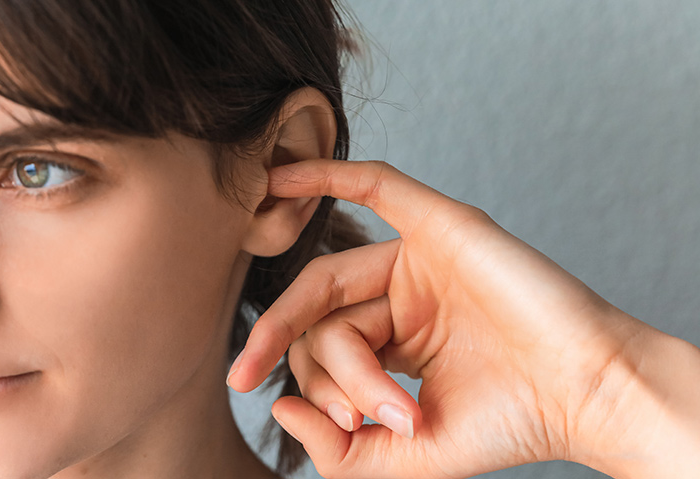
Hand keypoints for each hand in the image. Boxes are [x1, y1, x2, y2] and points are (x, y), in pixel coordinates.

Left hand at [226, 160, 693, 478]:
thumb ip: (336, 449)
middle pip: (317, 318)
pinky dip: (322, 176)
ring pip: (330, 282)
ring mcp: (417, 259)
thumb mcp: (402, 456)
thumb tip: (277, 410)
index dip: (322, 392)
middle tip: (358, 419)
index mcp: (392, 340)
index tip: (357, 429)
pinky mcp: (439, 226)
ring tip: (380, 405)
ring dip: (335, 349)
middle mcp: (398, 295)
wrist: (583, 398)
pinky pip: (372, 185)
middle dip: (322, 374)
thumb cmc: (507, 423)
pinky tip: (275, 180)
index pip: (319, 350)